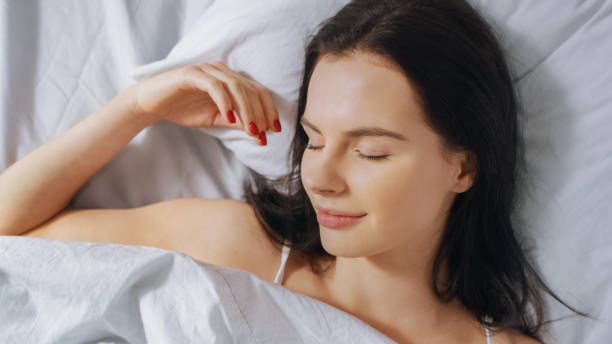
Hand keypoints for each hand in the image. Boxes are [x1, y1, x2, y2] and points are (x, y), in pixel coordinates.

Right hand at [131, 61, 280, 144]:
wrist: (153, 104)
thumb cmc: (185, 109)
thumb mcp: (217, 119)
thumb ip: (238, 123)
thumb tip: (261, 134)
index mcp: (230, 80)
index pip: (257, 91)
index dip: (269, 109)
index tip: (274, 130)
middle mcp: (222, 71)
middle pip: (250, 88)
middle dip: (260, 112)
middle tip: (264, 133)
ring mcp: (207, 70)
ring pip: (235, 86)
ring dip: (246, 109)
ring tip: (251, 129)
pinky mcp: (191, 74)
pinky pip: (214, 86)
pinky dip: (225, 102)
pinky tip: (229, 118)